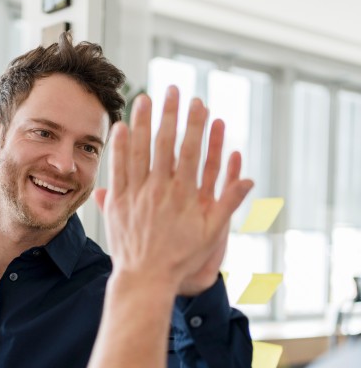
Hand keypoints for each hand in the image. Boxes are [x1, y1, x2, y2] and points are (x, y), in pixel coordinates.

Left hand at [94, 86, 252, 296]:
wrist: (145, 278)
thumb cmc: (180, 258)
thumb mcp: (211, 234)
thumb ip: (228, 204)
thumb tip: (249, 179)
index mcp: (184, 195)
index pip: (191, 151)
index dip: (195, 125)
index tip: (197, 103)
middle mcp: (160, 190)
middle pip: (164, 144)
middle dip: (169, 114)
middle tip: (172, 89)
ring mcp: (136, 195)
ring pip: (138, 151)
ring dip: (141, 123)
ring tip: (143, 99)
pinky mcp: (117, 203)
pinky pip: (117, 170)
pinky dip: (118, 148)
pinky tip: (120, 128)